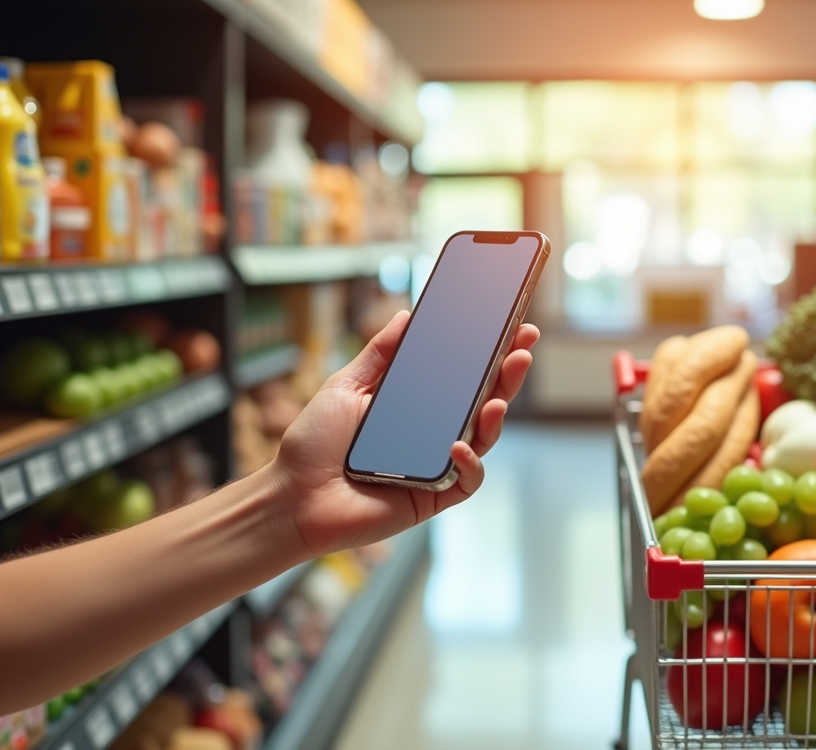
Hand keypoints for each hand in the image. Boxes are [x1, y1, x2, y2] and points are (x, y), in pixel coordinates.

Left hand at [267, 310, 538, 556]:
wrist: (291, 497)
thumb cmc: (313, 445)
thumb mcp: (345, 387)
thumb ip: (380, 354)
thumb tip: (408, 317)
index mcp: (416, 405)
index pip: (463, 375)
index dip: (490, 352)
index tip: (513, 325)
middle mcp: (433, 433)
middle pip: (484, 400)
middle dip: (509, 373)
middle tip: (523, 346)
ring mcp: (438, 464)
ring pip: (484, 438)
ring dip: (497, 415)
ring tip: (499, 397)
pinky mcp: (435, 496)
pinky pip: (468, 480)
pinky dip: (469, 462)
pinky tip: (457, 446)